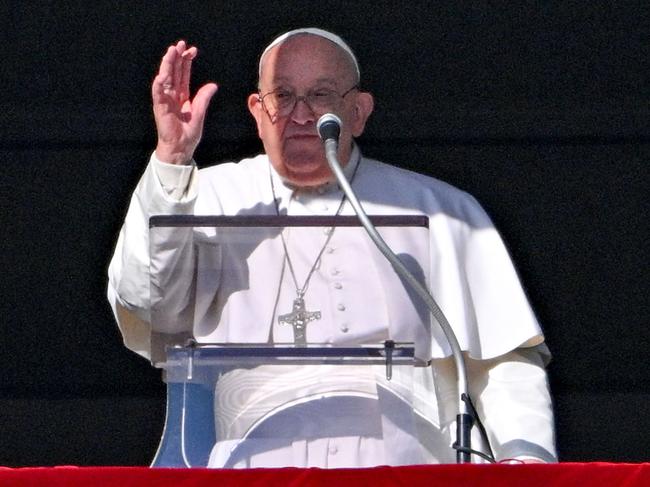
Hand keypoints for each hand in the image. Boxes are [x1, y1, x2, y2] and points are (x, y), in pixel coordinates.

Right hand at [152, 40, 217, 164]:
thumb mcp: (199, 112)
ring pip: (165, 78)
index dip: (187, 61)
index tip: (192, 50)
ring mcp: (165, 100)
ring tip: (171, 51)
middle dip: (176, 57)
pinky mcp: (160, 108)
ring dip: (167, 65)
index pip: (183, 74)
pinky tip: (162, 75)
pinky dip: (159, 84)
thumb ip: (204, 98)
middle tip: (181, 44)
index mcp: (182, 95)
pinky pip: (158, 94)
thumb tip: (213, 85)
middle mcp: (172, 95)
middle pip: (174, 72)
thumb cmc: (188, 133)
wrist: (181, 148)